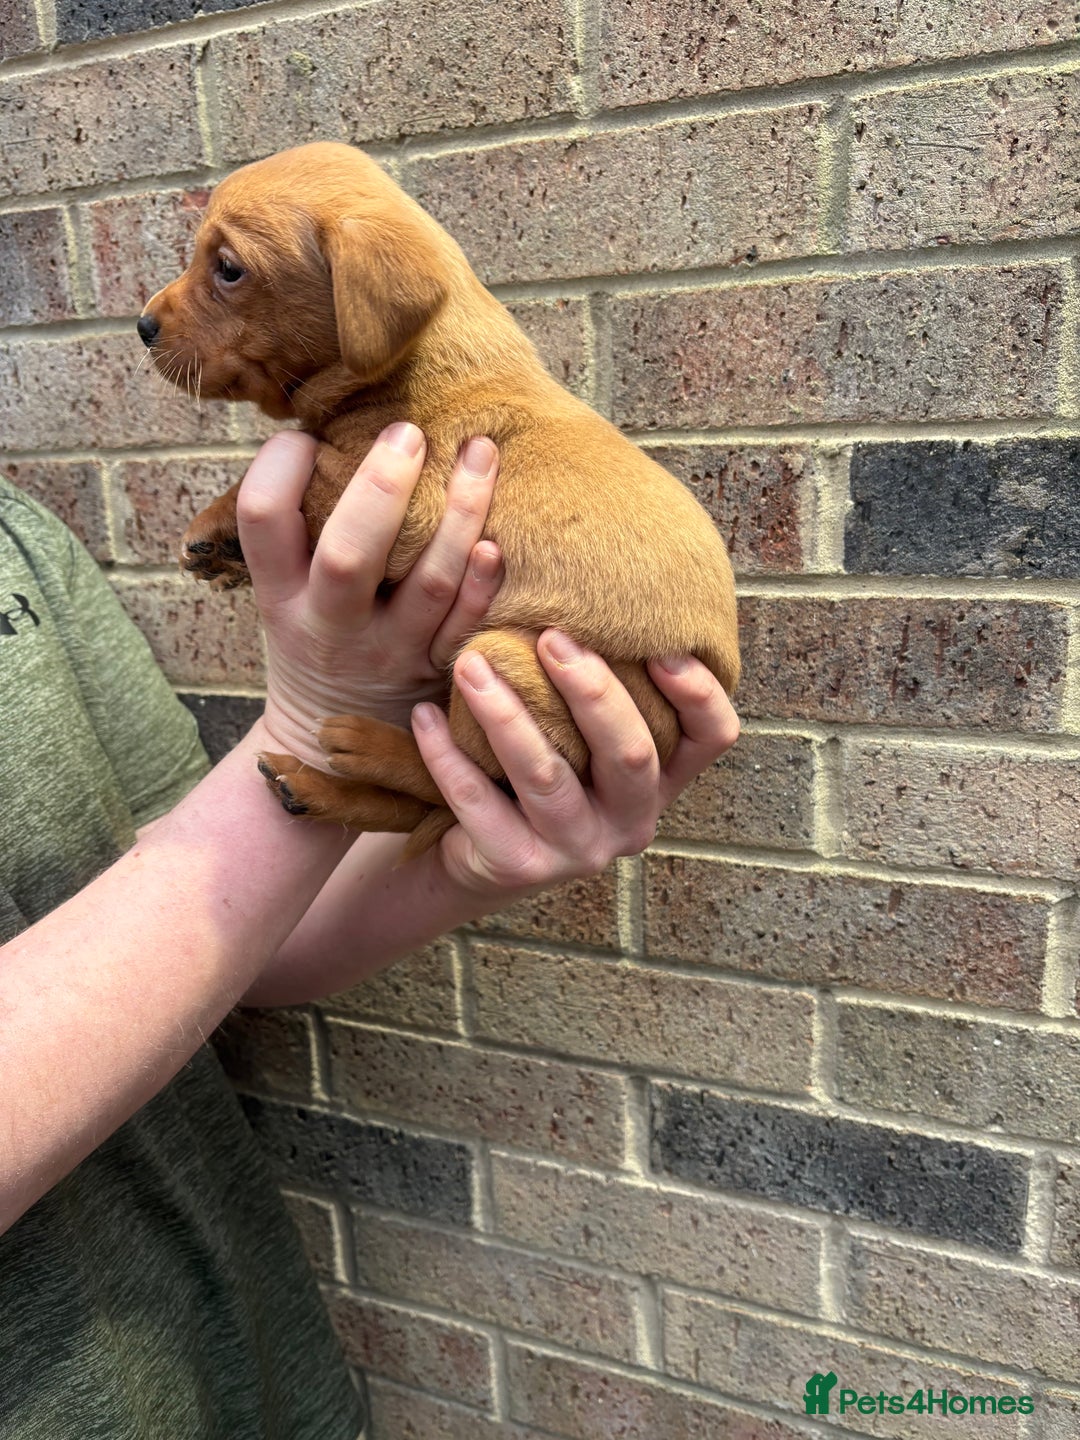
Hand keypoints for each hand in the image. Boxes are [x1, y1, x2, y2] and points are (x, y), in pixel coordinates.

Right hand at [236, 424, 501, 764]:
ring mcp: (389, 652)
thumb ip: (300, 529)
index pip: (264, 518)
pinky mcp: (435, 672)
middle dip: (382, 488)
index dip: (281, 465)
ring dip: (461, 515)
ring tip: (481, 452)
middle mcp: (330, 624)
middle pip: (350, 554)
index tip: (311, 438)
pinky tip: (498, 544)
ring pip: (429, 583)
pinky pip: (467, 626)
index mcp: (280, 594)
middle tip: (409, 431)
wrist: (328, 746)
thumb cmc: (313, 638)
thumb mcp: (284, 593)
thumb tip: (332, 424)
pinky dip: (484, 585)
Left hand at [411, 630, 739, 899]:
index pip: (712, 737)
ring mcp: (578, 850)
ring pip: (547, 775)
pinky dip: (449, 756)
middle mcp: (631, 821)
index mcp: (660, 779)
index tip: (662, 644)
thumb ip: (597, 680)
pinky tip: (426, 718)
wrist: (474, 855)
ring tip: (470, 664)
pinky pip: (480, 804)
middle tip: (549, 637)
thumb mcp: (577, 730)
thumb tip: (594, 580)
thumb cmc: (537, 765)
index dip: (699, 691)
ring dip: (505, 712)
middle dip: (591, 690)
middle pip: (631, 754)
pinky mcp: (519, 866)